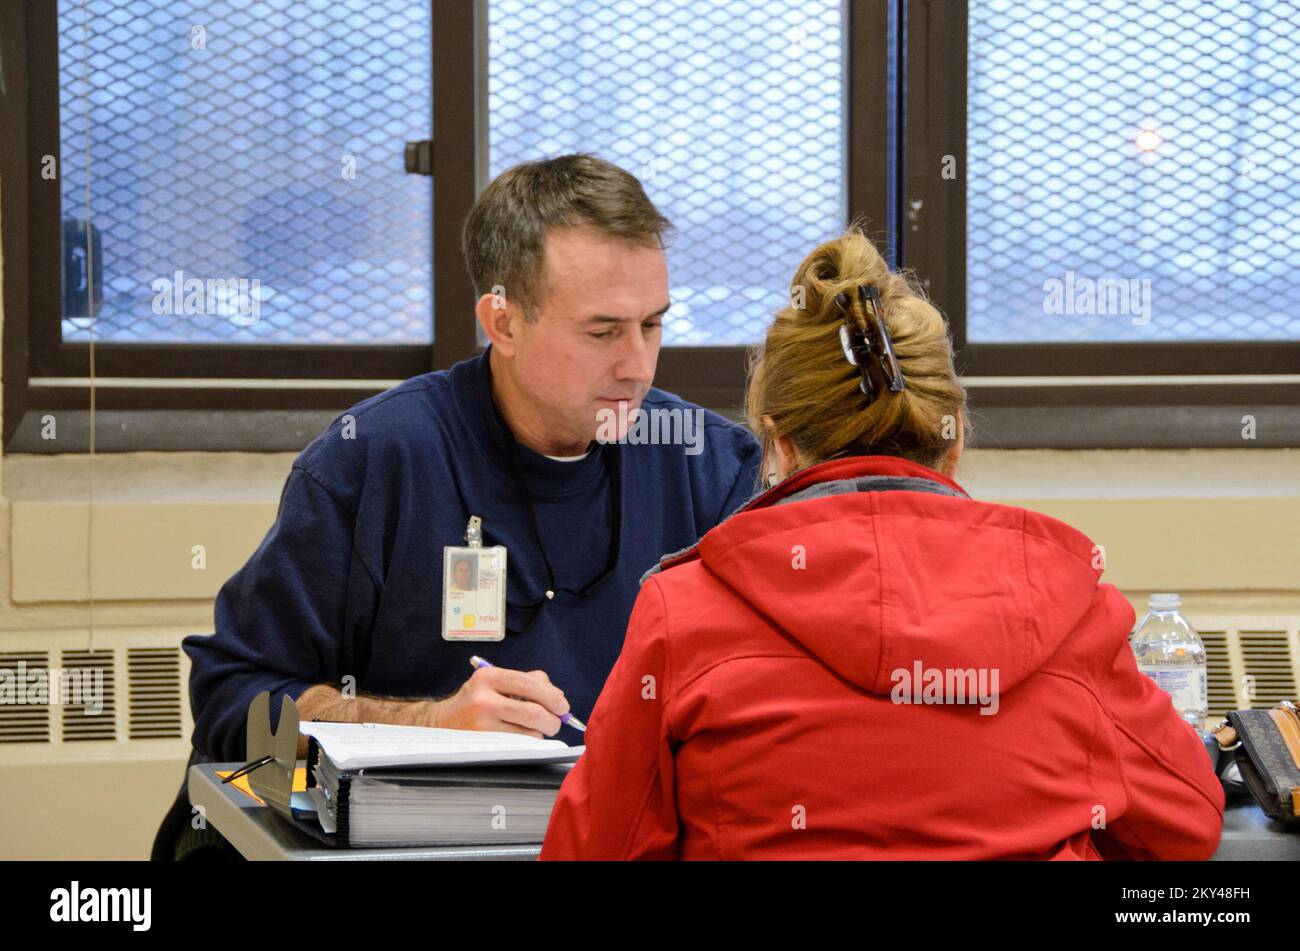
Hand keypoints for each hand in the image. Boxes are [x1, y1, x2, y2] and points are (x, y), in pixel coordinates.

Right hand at [429, 666, 569, 737]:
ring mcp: (482, 723)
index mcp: (488, 677)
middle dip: (553, 719)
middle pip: (534, 711)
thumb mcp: (495, 684)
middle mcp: (483, 698)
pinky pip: (519, 745)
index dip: (552, 696)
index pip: (529, 683)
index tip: (563, 706)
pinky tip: (519, 737)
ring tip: (532, 729)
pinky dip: (527, 742)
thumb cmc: (475, 702)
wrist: (440, 724)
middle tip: (556, 723)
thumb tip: (557, 695)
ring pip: (529, 731)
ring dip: (539, 733)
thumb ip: (527, 682)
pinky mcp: (483, 743)